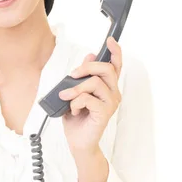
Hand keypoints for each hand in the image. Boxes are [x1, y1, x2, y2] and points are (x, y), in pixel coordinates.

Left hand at [59, 37, 122, 155]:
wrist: (77, 140)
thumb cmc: (77, 117)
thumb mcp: (75, 92)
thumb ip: (82, 76)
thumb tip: (89, 56)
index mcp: (107, 86)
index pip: (115, 65)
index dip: (115, 51)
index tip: (109, 40)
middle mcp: (112, 93)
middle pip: (106, 69)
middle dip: (87, 67)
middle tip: (72, 74)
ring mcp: (110, 103)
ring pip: (95, 83)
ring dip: (76, 88)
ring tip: (66, 97)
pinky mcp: (104, 113)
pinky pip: (88, 98)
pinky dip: (76, 102)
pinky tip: (74, 110)